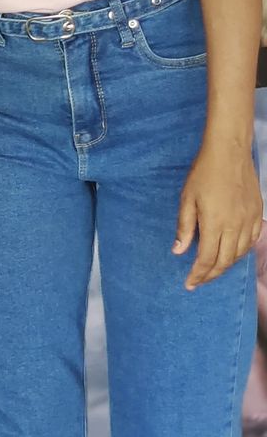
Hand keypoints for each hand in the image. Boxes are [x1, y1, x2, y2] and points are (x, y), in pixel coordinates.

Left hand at [173, 141, 263, 289]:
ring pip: (240, 254)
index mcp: (215, 224)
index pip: (207, 259)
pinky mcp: (257, 213)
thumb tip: (179, 251)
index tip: (189, 283)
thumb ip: (184, 227)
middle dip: (211, 275)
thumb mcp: (187, 199)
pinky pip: (251, 240)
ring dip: (226, 265)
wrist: (229, 152)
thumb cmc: (204, 173)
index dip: (198, 274)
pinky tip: (232, 252)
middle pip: (225, 261)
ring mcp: (249, 220)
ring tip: (212, 269)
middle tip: (199, 281)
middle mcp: (235, 226)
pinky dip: (241, 251)